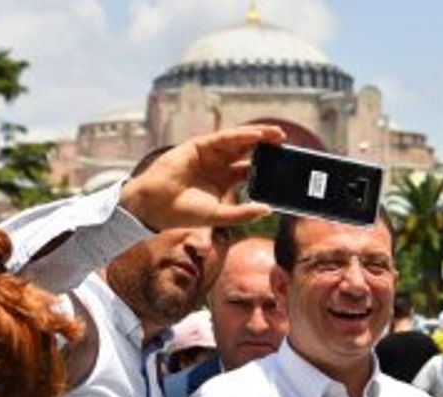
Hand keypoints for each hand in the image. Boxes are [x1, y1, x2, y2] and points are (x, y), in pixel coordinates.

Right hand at [120, 125, 285, 230]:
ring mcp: (208, 155)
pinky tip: (257, 135)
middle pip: (248, 153)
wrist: (155, 206)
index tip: (286, 167)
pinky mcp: (198, 146)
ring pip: (238, 143)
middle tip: (288, 146)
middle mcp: (218, 166)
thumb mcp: (217, 215)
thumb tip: (267, 209)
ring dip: (258, 137)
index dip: (267, 168)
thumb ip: (241, 213)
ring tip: (278, 135)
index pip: (250, 171)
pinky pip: (223, 138)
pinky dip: (241, 136)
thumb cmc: (182, 213)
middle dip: (267, 149)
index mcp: (223, 182)